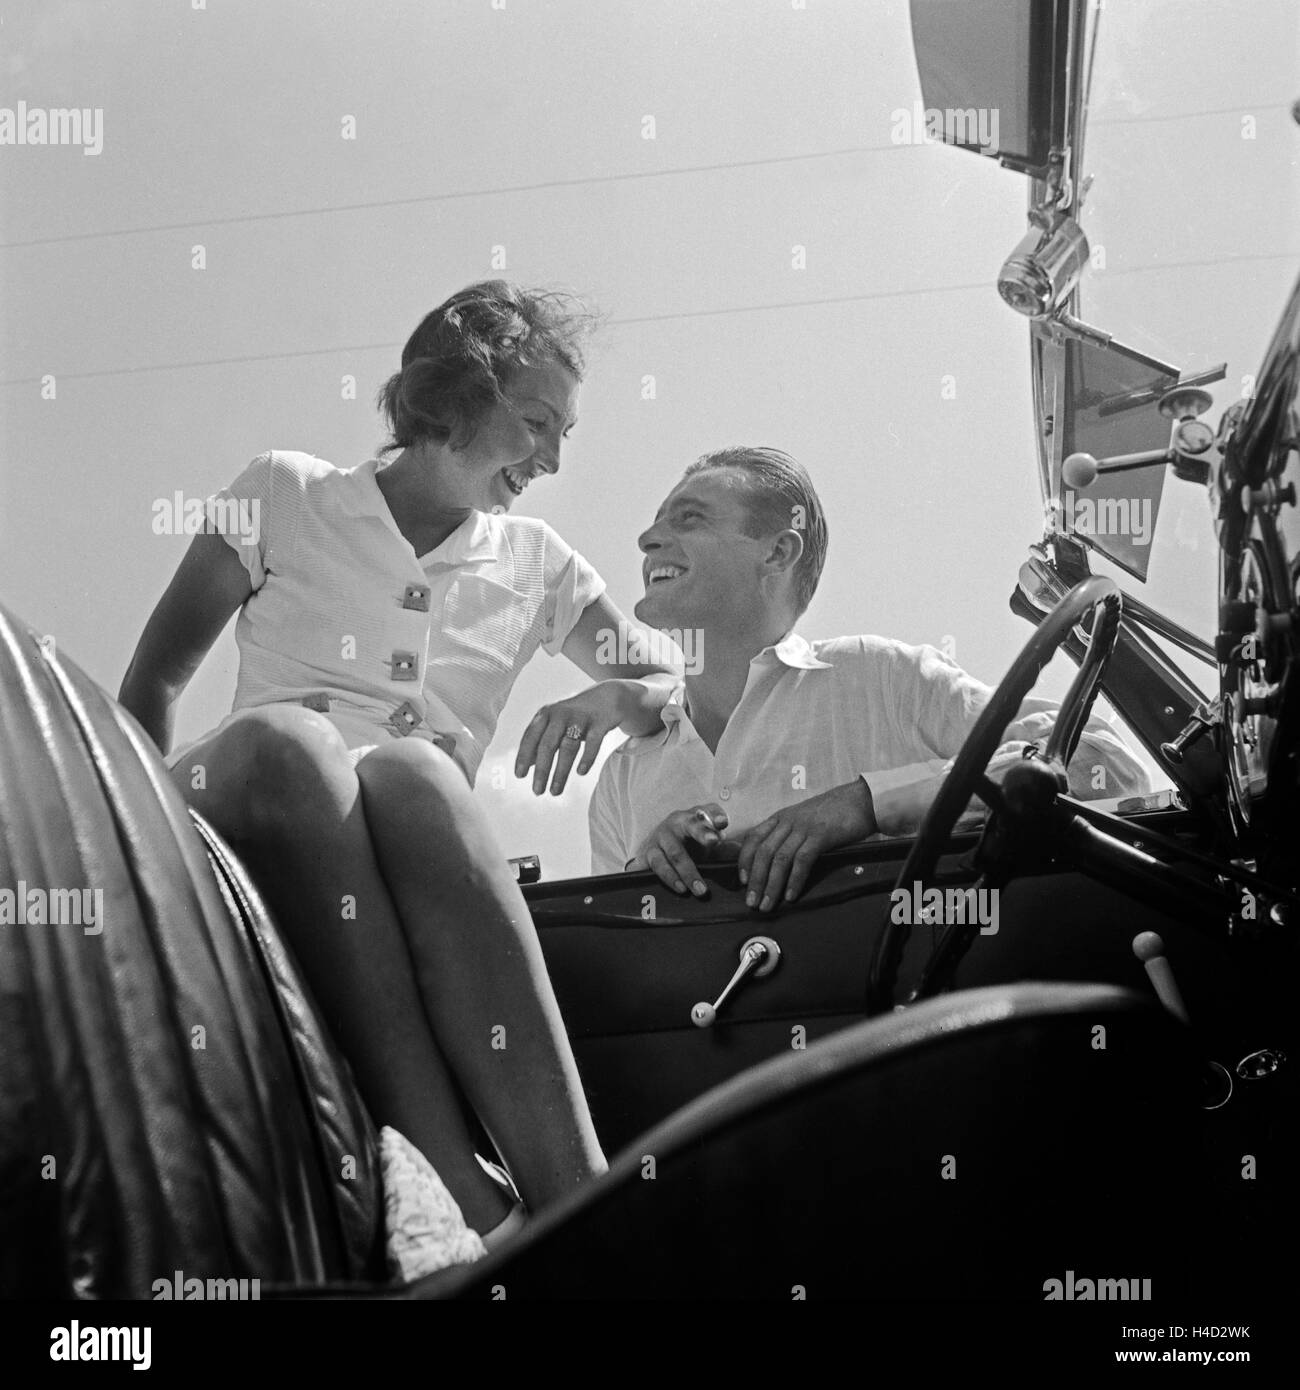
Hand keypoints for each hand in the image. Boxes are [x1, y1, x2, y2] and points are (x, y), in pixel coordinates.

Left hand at [516, 681, 634, 795]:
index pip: (530, 736)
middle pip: (548, 744)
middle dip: (541, 769)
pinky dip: (586, 758)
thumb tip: (525, 765)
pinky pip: (593, 742)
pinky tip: (580, 772)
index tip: (519, 776)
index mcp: (546, 714)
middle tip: (537, 792)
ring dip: (560, 772)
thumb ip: (540, 741)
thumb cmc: (575, 717)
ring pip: (568, 747)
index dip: (523, 756)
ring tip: (554, 792)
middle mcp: (561, 714)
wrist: (607, 697)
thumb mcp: (555, 724)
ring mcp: (581, 717)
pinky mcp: (600, 722)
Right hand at [628, 803, 729, 896]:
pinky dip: (646, 877)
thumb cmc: (691, 843)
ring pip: (668, 854)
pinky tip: (648, 889)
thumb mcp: (709, 842)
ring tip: (686, 889)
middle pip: (689, 827)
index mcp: (694, 818)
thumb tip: (744, 860)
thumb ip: (726, 849)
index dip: (715, 815)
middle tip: (714, 842)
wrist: (659, 845)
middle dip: (701, 835)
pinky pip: (644, 867)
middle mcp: (675, 824)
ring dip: (677, 873)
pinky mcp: (644, 856)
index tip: (723, 822)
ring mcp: (658, 840)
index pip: (708, 811)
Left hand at [737, 779, 875, 911]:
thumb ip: (787, 834)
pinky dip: (795, 879)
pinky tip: (791, 896)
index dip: (744, 860)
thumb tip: (773, 861)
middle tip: (752, 902)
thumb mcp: (801, 819)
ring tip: (767, 905)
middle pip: (763, 852)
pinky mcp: (820, 835)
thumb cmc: (831, 813)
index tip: (742, 881)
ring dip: (772, 885)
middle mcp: (787, 822)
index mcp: (780, 818)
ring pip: (780, 859)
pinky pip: (802, 860)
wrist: (858, 800)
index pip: (753, 838)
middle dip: (756, 880)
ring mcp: (803, 828)